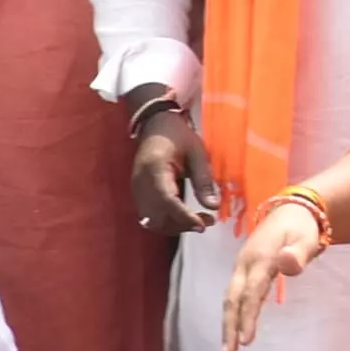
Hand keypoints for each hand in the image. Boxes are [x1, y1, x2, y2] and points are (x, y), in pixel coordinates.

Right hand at [130, 104, 214, 234]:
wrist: (155, 124)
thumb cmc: (176, 134)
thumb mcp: (196, 153)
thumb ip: (204, 180)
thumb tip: (213, 206)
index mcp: (154, 169)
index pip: (167, 201)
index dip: (184, 217)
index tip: (203, 224)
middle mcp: (141, 183)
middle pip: (157, 217)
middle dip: (181, 225)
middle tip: (206, 221)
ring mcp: (136, 190)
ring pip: (152, 221)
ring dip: (174, 226)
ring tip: (197, 220)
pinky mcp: (138, 193)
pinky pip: (149, 215)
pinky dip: (166, 221)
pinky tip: (183, 214)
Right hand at [218, 199, 327, 350]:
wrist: (291, 211)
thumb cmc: (302, 228)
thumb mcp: (306, 238)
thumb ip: (297, 254)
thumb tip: (286, 264)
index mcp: (259, 257)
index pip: (251, 292)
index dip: (248, 316)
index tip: (247, 340)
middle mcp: (244, 264)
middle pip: (233, 299)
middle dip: (230, 326)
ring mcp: (242, 267)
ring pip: (231, 299)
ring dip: (229, 324)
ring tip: (228, 350)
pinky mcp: (244, 271)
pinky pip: (236, 295)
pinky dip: (234, 314)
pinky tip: (236, 330)